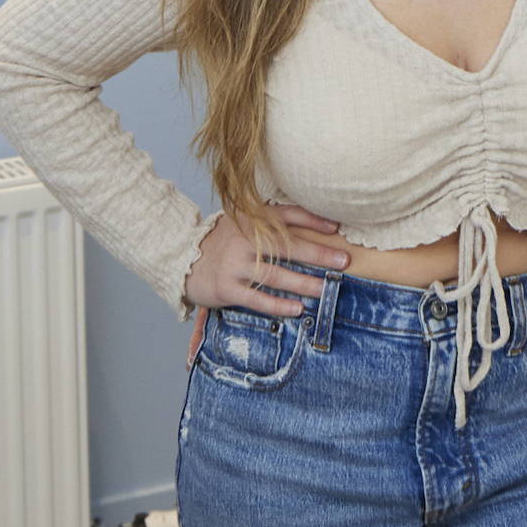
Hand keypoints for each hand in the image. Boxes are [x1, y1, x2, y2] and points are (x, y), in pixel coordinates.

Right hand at [183, 203, 347, 334]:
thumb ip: (270, 222)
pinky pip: (257, 298)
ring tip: (325, 290)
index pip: (287, 216)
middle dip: (318, 255)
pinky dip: (278, 305)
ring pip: (276, 275)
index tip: (336, 229)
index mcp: (252, 219)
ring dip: (303, 283)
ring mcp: (236, 264)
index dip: (313, 221)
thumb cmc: (223, 241)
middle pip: (287, 246)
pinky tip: (297, 309)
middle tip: (343, 261)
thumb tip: (315, 224)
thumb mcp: (243, 222)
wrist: (182, 257)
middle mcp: (246, 239)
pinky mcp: (228, 288)